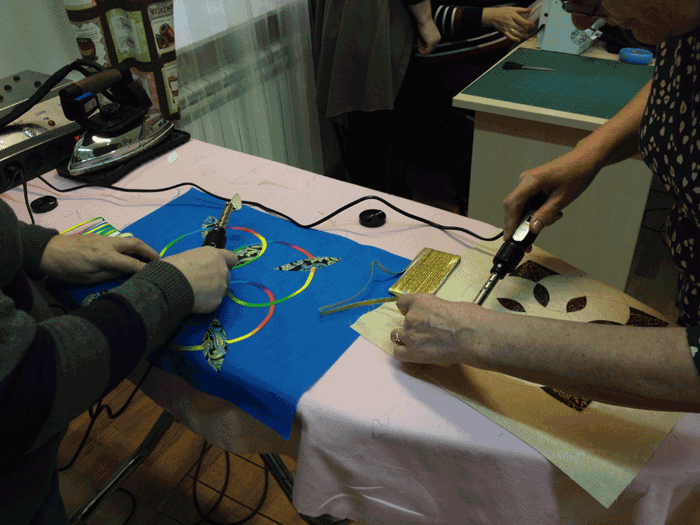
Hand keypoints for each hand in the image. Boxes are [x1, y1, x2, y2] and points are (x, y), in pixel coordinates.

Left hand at [40, 234, 159, 283]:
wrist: (47, 251)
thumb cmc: (66, 269)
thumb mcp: (88, 278)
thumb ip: (110, 273)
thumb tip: (127, 272)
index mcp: (104, 257)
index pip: (132, 263)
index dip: (146, 268)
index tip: (157, 273)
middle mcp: (107, 244)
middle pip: (136, 244)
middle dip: (150, 251)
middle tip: (160, 260)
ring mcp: (104, 238)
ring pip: (129, 240)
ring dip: (142, 247)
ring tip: (149, 257)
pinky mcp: (99, 237)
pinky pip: (120, 241)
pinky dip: (131, 246)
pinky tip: (132, 254)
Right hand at [162, 247, 237, 313]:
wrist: (172, 285)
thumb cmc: (175, 267)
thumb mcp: (188, 255)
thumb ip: (199, 260)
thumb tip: (195, 266)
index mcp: (216, 256)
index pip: (232, 258)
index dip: (227, 262)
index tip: (220, 266)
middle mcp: (223, 270)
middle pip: (226, 275)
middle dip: (217, 278)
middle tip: (202, 281)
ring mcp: (222, 286)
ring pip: (221, 289)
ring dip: (213, 290)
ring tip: (197, 292)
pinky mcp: (218, 300)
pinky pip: (214, 301)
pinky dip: (207, 301)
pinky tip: (195, 300)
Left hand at [390, 293, 483, 365]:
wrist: (472, 336)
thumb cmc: (469, 318)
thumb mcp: (449, 305)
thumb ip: (435, 311)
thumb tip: (436, 319)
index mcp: (419, 301)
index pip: (402, 302)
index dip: (409, 309)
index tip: (417, 313)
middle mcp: (410, 317)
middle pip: (402, 321)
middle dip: (411, 325)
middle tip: (426, 331)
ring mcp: (410, 335)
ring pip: (396, 336)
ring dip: (406, 338)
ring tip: (421, 342)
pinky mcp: (413, 352)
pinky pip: (398, 353)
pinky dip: (404, 352)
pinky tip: (416, 352)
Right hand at [409, 0, 440, 54]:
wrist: (424, 19)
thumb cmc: (424, 23)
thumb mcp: (427, 33)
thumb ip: (427, 39)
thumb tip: (423, 47)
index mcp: (438, 37)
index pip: (432, 46)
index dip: (424, 45)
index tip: (419, 40)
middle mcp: (438, 40)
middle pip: (430, 49)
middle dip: (422, 46)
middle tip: (418, 40)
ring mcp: (435, 41)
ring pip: (427, 51)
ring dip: (421, 46)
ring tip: (418, 39)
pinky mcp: (431, 42)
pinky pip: (426, 51)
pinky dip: (421, 49)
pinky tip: (418, 43)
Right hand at [483, 7, 535, 41]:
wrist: (492, 16)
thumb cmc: (501, 12)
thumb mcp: (512, 8)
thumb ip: (522, 9)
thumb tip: (529, 10)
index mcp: (513, 16)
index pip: (524, 22)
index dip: (530, 24)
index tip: (533, 24)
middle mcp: (510, 22)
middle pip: (521, 28)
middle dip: (527, 30)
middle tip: (529, 30)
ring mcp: (507, 28)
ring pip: (517, 34)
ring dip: (523, 35)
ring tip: (526, 35)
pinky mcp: (504, 32)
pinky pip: (510, 37)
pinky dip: (515, 39)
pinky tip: (518, 39)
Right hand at [502, 147, 601, 243]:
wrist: (585, 159)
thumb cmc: (577, 174)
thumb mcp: (562, 198)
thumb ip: (546, 214)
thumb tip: (532, 228)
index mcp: (531, 180)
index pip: (512, 204)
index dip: (509, 222)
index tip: (509, 237)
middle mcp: (525, 180)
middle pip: (514, 207)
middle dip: (521, 224)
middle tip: (529, 240)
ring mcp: (528, 182)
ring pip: (522, 206)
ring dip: (532, 217)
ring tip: (554, 217)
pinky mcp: (532, 185)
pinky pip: (528, 202)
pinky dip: (536, 211)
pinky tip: (552, 211)